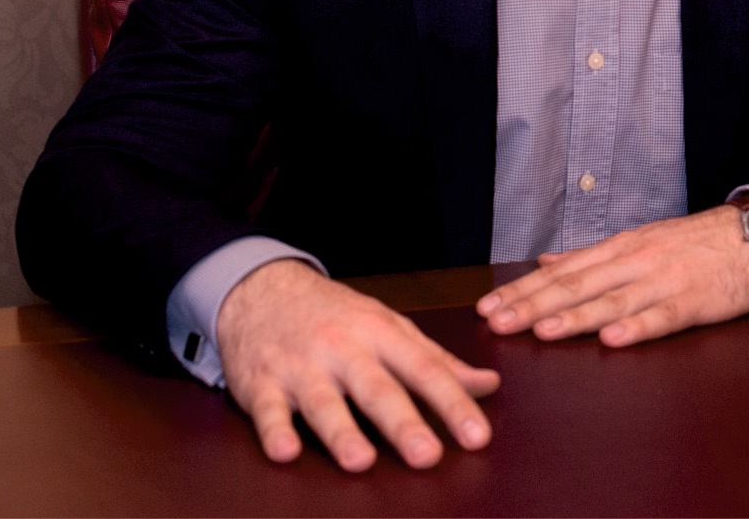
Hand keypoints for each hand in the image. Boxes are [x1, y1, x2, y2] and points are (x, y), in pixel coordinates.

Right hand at [215, 259, 499, 471]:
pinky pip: (267, 409)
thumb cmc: (335, 315)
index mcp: (380, 333)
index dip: (451, 403)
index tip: (477, 436)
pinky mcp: (261, 383)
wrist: (264, 289)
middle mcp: (343, 349)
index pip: (423, 369)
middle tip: (427, 455)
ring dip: (341, 430)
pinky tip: (286, 451)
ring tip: (360, 460)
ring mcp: (301, 366)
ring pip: (323, 401)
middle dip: (402, 422)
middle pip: (376, 388)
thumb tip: (487, 385)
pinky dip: (275, 430)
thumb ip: (435, 360)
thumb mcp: (388, 326)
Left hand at [475, 205, 748, 347]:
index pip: (561, 272)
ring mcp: (664, 280)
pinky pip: (662, 315)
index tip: (489, 307)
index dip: (522, 290)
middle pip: (577, 285)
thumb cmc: (694, 243)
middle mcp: (634, 261)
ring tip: (543, 331)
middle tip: (497, 323)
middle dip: (534, 305)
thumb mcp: (639, 242)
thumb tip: (545, 261)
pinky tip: (614, 339)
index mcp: (619, 249)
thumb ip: (591, 257)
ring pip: (613, 300)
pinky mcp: (695, 300)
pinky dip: (638, 327)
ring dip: (576, 317)